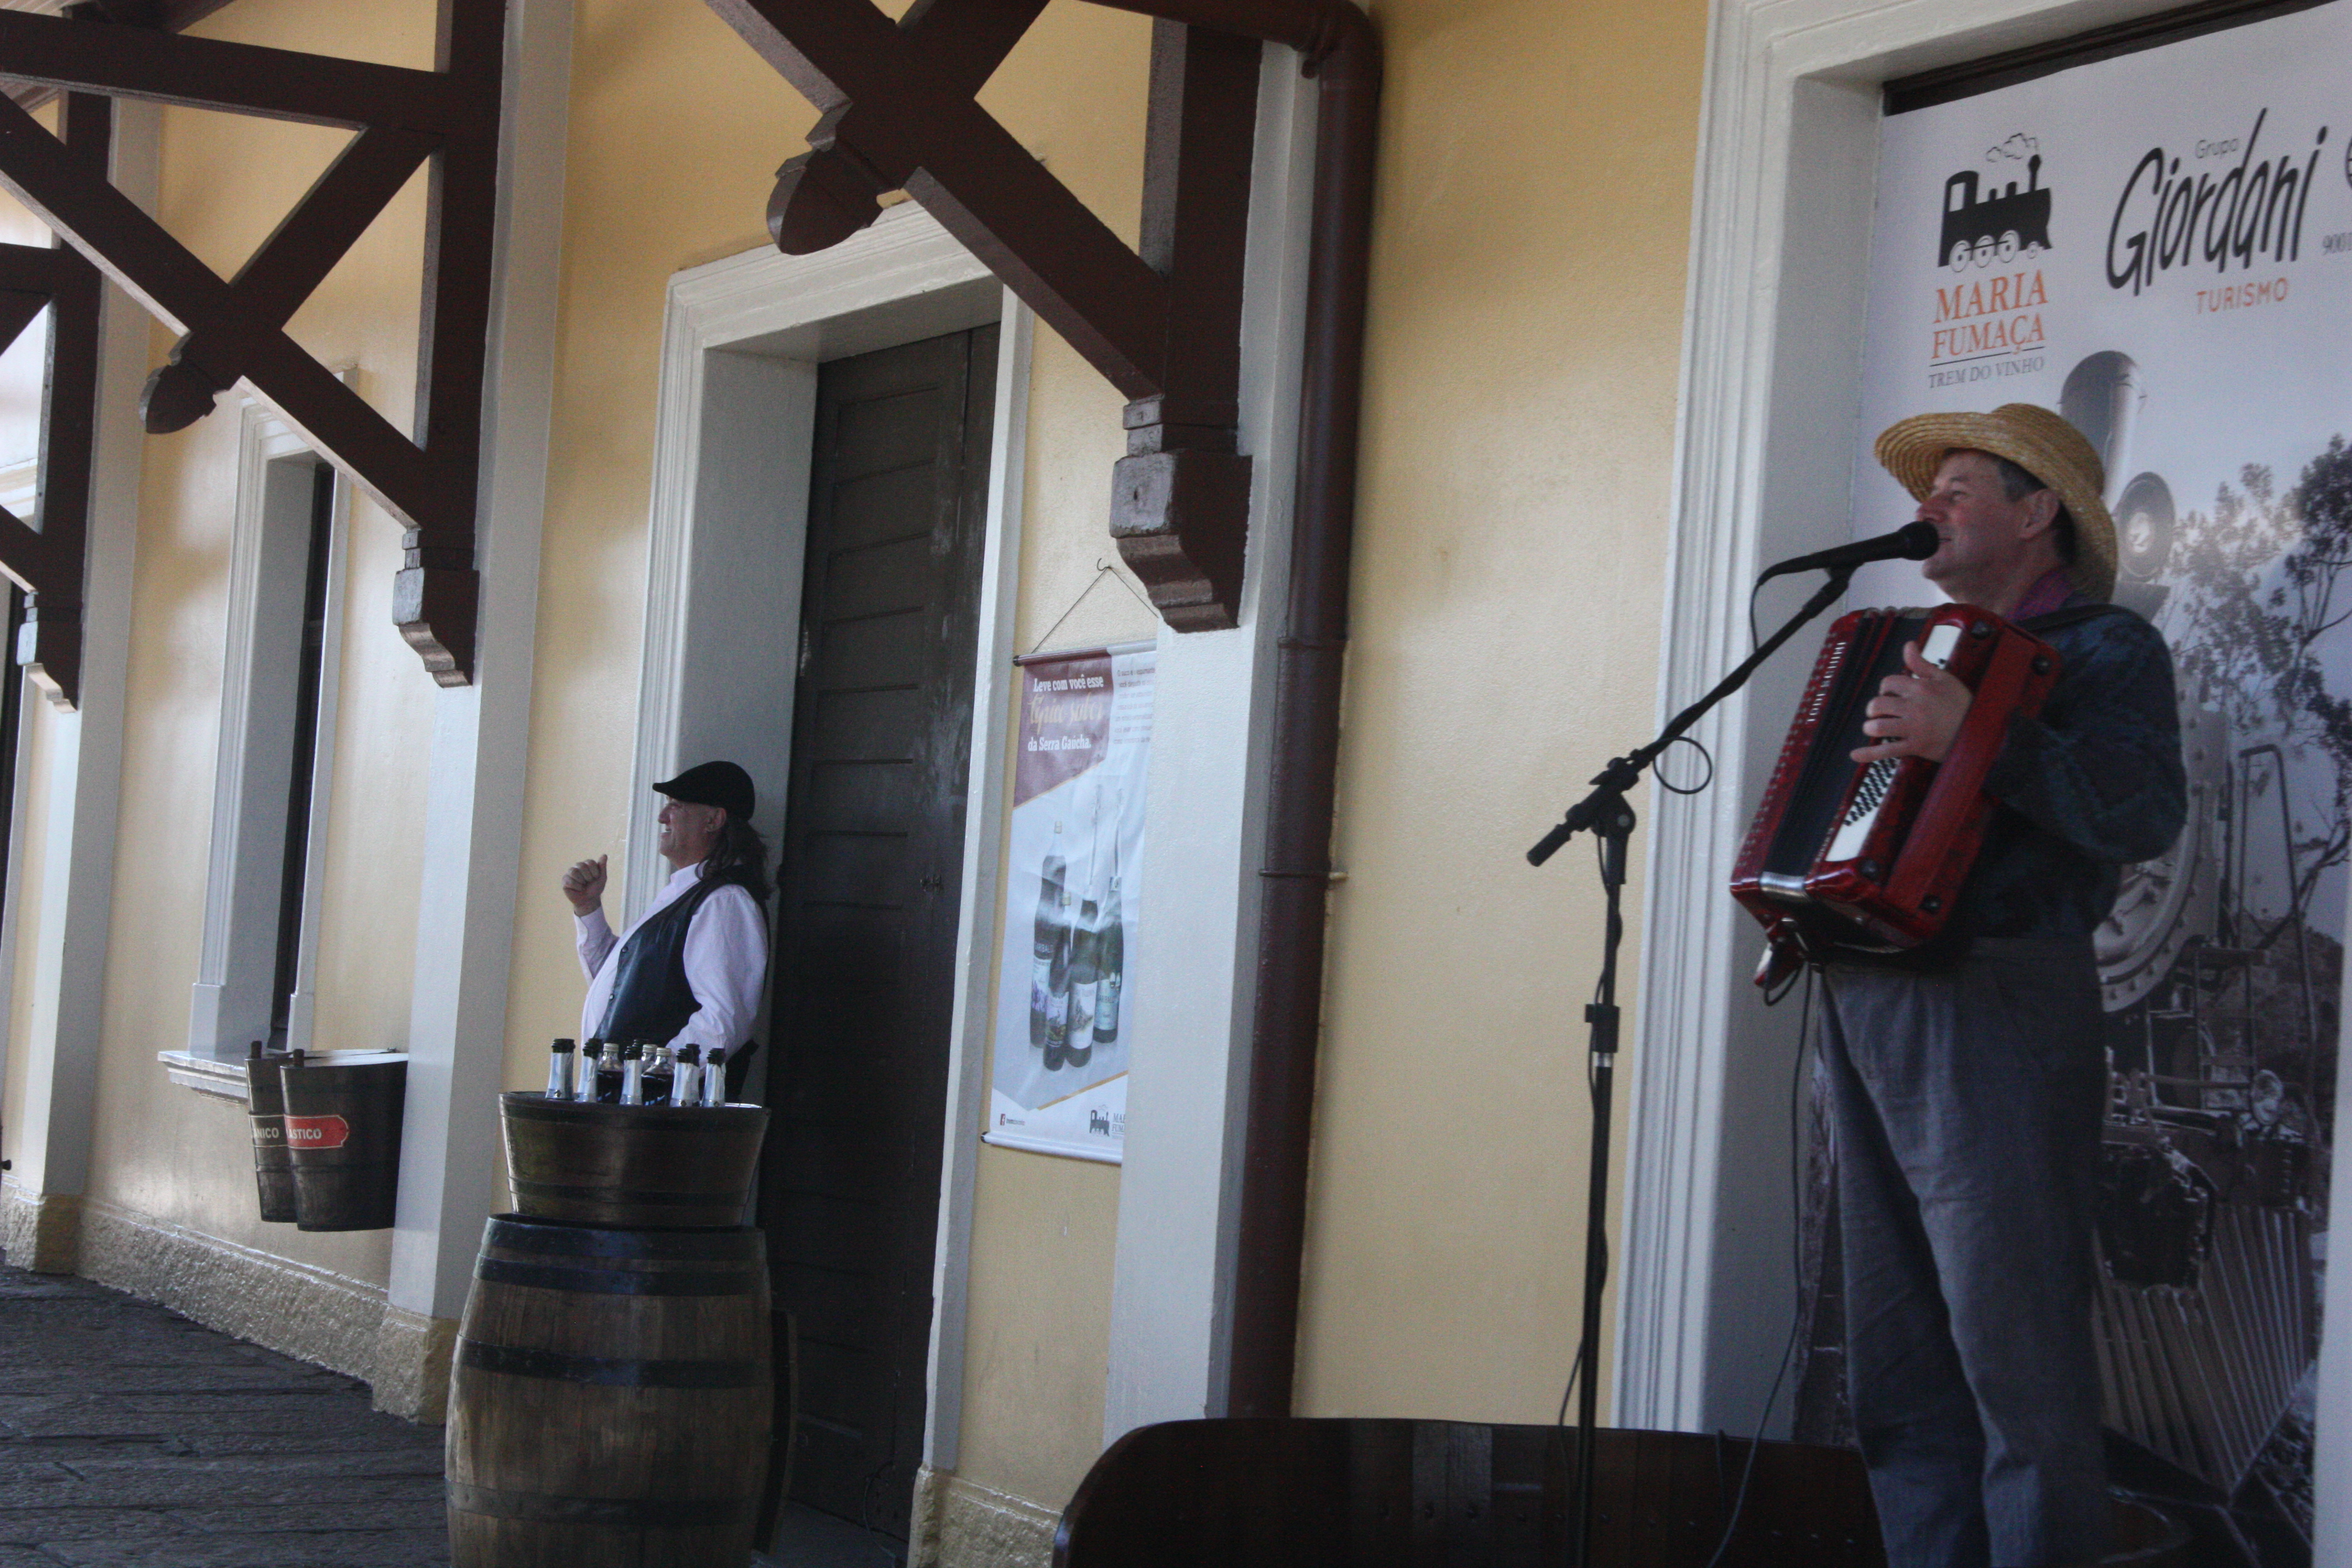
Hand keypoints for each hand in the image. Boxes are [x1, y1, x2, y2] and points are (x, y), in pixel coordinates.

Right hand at [561, 854, 607, 915]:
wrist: (589, 900)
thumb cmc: (595, 888)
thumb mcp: (602, 877)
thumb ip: (602, 866)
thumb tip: (604, 855)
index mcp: (587, 864)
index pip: (590, 862)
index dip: (595, 872)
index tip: (595, 878)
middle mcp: (577, 866)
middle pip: (582, 866)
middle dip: (588, 877)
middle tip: (588, 882)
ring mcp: (570, 873)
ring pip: (574, 871)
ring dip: (581, 881)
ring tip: (583, 885)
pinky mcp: (564, 880)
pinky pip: (569, 881)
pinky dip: (577, 887)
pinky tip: (578, 889)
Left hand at [1850, 641, 1971, 763]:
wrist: (1979, 730)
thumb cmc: (1961, 704)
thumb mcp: (1944, 678)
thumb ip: (1921, 663)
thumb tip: (1909, 645)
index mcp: (1920, 688)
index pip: (1888, 683)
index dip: (1885, 688)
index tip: (1890, 694)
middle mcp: (1914, 707)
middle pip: (1878, 704)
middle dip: (1873, 709)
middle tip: (1878, 712)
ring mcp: (1914, 728)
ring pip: (1879, 726)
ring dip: (1871, 727)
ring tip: (1875, 727)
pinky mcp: (1916, 746)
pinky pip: (1887, 751)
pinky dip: (1869, 754)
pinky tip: (1856, 755)